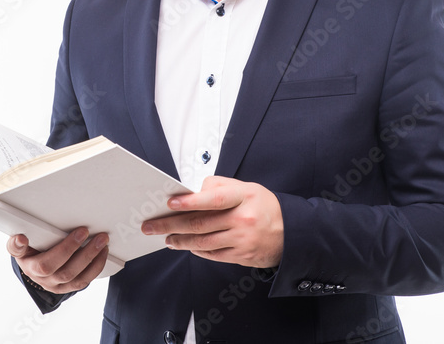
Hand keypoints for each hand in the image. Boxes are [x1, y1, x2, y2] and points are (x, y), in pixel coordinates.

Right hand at [7, 227, 108, 293]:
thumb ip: (18, 243)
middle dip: (75, 250)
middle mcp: (42, 278)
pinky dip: (96, 266)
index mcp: (29, 265)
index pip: (29, 258)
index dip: (28, 249)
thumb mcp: (21, 247)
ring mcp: (56, 285)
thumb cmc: (30, 253)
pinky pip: (84, 281)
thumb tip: (20, 238)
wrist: (35, 268)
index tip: (23, 238)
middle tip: (86, 231)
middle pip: (62, 270)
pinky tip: (102, 253)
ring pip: (76, 277)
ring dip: (92, 258)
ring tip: (102, 242)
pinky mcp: (68, 287)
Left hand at [140, 175, 283, 267]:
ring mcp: (242, 240)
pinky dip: (196, 250)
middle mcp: (242, 219)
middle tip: (152, 226)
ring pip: (203, 242)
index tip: (170, 203)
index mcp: (243, 197)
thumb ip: (219, 187)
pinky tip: (186, 246)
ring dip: (180, 241)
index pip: (213, 199)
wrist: (291, 232)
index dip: (190, 202)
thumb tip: (193, 192)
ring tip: (166, 238)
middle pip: (201, 223)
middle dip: (171, 225)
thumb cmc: (264, 206)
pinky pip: (212, 255)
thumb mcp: (246, 188)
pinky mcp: (241, 256)